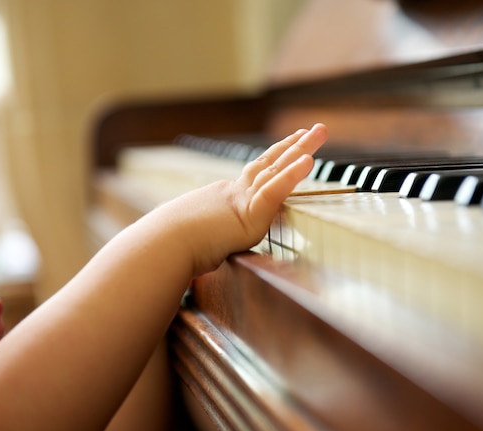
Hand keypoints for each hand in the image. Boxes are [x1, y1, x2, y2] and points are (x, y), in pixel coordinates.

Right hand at [172, 123, 327, 274]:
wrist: (163, 246)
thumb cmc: (174, 246)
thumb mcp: (197, 236)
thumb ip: (208, 237)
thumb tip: (203, 249)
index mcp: (226, 199)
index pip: (257, 175)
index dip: (276, 159)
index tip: (291, 145)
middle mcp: (235, 193)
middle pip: (270, 163)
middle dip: (294, 145)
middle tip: (314, 129)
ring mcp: (242, 201)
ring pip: (277, 170)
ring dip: (301, 150)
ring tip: (319, 131)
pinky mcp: (248, 215)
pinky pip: (274, 191)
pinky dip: (292, 176)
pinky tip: (308, 161)